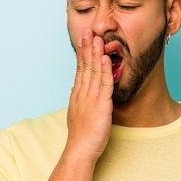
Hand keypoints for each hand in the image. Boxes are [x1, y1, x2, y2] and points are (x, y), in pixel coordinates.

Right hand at [66, 28, 113, 160]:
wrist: (80, 150)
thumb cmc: (81, 135)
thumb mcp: (77, 112)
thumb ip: (78, 98)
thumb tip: (75, 87)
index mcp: (77, 94)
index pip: (80, 68)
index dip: (82, 53)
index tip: (83, 39)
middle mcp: (82, 93)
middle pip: (84, 65)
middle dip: (86, 47)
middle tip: (88, 30)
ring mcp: (90, 98)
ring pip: (93, 71)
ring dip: (95, 53)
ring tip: (97, 37)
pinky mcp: (100, 105)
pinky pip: (103, 84)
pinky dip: (104, 70)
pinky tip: (105, 58)